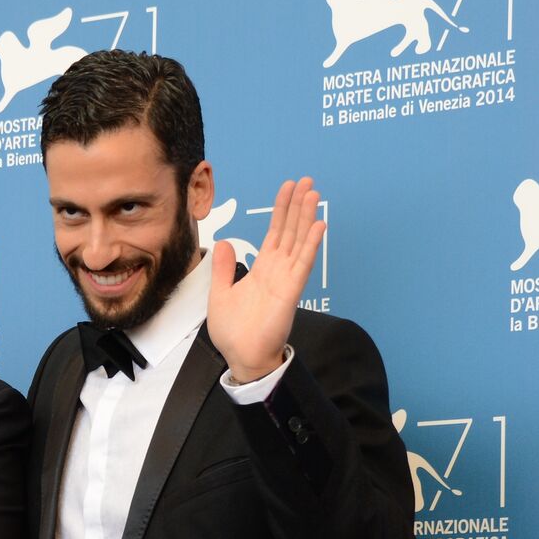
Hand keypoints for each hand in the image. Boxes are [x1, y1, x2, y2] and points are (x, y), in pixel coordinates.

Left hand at [207, 177, 325, 383]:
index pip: (275, 233)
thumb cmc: (234, 331)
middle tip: (307, 181)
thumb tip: (223, 243)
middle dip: (297, 206)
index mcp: (262, 269)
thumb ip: (223, 268)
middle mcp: (277, 270)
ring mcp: (286, 279)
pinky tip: (318, 226)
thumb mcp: (221, 293)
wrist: (242, 357)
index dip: (281, 211)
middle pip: (290, 231)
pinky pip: (302, 264)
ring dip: (307, 218)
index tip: (288, 188)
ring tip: (314, 194)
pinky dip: (311, 245)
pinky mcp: (291, 291)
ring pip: (299, 242)